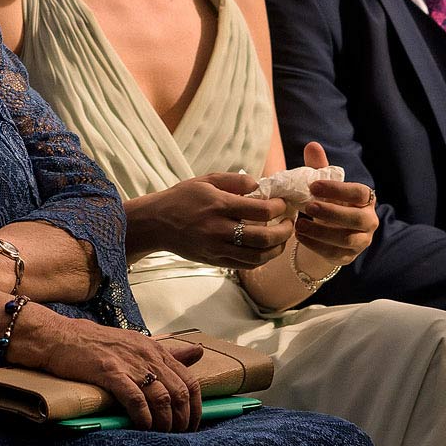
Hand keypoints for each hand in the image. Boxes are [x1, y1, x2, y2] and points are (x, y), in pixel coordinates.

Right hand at [24, 313, 205, 431]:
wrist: (61, 337)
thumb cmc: (96, 343)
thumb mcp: (137, 343)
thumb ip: (167, 352)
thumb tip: (198, 352)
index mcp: (155, 350)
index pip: (190, 380)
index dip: (196, 407)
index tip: (192, 424)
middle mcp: (147, 355)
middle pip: (179, 393)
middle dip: (183, 419)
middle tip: (178, 435)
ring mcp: (129, 363)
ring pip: (161, 398)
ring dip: (165, 422)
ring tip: (162, 435)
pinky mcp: (110, 372)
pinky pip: (135, 398)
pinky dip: (144, 416)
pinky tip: (144, 427)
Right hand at [143, 175, 291, 268]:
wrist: (155, 224)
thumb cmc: (181, 199)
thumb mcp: (206, 181)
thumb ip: (235, 180)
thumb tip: (260, 186)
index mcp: (218, 206)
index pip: (262, 210)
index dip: (280, 207)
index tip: (282, 203)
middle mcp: (219, 229)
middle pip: (265, 237)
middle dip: (285, 230)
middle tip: (289, 222)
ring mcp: (217, 248)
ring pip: (259, 256)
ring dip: (278, 248)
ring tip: (282, 237)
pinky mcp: (215, 261)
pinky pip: (247, 264)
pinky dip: (262, 258)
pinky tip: (265, 248)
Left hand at [290, 142, 376, 267]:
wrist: (324, 233)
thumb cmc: (326, 202)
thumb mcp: (322, 186)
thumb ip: (319, 168)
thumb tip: (312, 145)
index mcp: (365, 200)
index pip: (359, 193)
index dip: (338, 190)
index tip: (313, 186)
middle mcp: (368, 221)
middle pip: (357, 219)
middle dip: (332, 213)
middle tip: (308, 207)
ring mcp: (361, 241)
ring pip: (347, 239)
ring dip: (321, 232)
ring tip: (298, 224)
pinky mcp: (348, 257)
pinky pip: (335, 253)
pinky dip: (316, 245)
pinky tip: (300, 237)